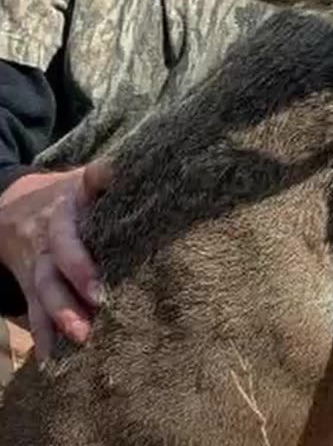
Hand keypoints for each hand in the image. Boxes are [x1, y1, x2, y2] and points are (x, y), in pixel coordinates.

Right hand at [0, 160, 111, 360]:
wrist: (14, 204)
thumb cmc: (67, 194)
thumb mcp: (82, 180)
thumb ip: (103, 178)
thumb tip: (123, 167)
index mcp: (63, 217)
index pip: (69, 237)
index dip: (80, 261)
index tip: (99, 285)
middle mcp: (46, 244)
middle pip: (54, 269)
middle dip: (72, 292)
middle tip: (98, 307)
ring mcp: (36, 267)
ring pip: (43, 294)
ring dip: (59, 318)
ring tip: (80, 339)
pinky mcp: (31, 286)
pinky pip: (34, 312)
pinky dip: (43, 336)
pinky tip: (53, 360)